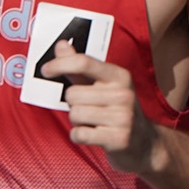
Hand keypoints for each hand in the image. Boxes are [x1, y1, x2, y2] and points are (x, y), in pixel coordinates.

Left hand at [41, 41, 155, 171]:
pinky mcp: (118, 139)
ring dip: (77, 121)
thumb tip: (61, 45)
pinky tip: (94, 135)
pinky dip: (79, 136)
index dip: (60, 64)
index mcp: (119, 76)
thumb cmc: (115, 110)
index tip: (46, 70)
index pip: (83, 62)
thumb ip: (79, 67)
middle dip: (73, 104)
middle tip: (89, 109)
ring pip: (74, 114)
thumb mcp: (102, 85)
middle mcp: (123, 94)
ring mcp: (123, 117)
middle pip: (72, 94)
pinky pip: (79, 134)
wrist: (143, 143)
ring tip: (94, 122)